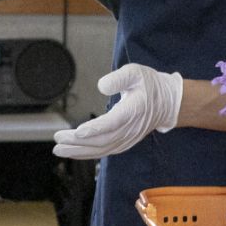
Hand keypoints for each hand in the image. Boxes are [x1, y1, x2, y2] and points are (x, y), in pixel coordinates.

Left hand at [52, 63, 182, 159]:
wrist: (167, 102)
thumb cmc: (149, 85)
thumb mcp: (135, 72)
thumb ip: (118, 78)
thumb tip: (101, 86)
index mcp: (133, 110)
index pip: (113, 123)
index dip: (95, 129)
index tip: (78, 131)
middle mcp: (130, 129)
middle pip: (103, 140)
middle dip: (78, 142)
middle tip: (58, 139)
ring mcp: (128, 138)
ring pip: (102, 149)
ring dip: (80, 151)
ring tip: (59, 150)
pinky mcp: (125, 142)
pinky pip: (105, 151)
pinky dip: (89, 153)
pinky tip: (75, 152)